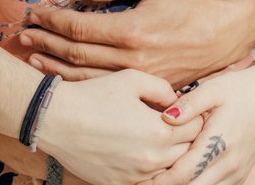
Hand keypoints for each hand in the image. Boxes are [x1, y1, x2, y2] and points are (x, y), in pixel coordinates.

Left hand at [19, 0, 254, 87]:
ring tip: (34, 58)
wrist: (234, 28)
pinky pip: (109, 88)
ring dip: (57, 67)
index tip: (34, 13)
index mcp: (132, 31)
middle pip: (77, 55)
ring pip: (89, 77)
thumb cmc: (197, 0)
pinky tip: (69, 78)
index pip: (78, 27)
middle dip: (46, 43)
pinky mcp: (153, 88)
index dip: (52, 20)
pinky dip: (83, 83)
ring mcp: (143, 79)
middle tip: (22, 35)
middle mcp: (133, 60)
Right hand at [41, 69, 202, 184]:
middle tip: (176, 123)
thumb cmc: (94, 95)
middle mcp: (152, 160)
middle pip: (187, 153)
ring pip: (169, 170)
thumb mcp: (132, 79)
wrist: (57, 119)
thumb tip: (178, 102)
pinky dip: (149, 169)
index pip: (196, 128)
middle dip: (186, 137)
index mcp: (159, 132)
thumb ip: (163, 89)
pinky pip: (147, 181)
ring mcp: (136, 177)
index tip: (188, 110)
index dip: (195, 116)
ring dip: (169, 155)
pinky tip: (138, 151)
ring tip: (156, 136)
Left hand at [152, 66, 254, 184]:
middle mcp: (230, 163)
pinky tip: (184, 176)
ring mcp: (237, 172)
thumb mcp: (211, 89)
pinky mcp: (241, 174)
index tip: (143, 176)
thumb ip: (187, 105)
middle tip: (147, 178)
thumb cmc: (239, 89)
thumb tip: (165, 118)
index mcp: (219, 143)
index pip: (184, 174)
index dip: (161, 179)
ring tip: (162, 177)